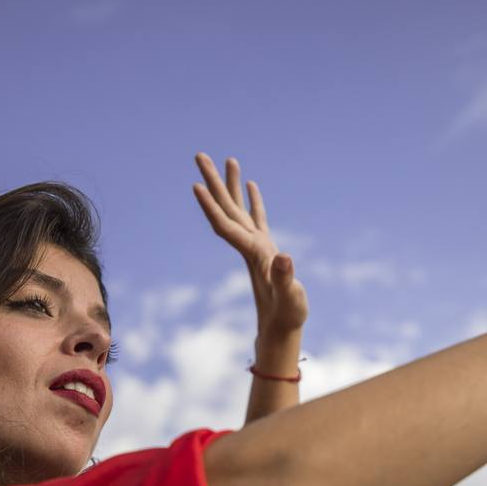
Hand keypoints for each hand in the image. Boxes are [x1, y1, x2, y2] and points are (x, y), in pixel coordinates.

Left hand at [192, 152, 307, 336]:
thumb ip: (285, 278)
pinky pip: (257, 218)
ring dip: (231, 184)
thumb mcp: (290, 297)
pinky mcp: (267, 249)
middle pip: (225, 209)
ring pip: (239, 208)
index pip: (225, 226)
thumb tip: (283, 257)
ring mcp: (257, 246)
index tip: (196, 185)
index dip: (211, 206)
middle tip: (199, 155)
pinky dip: (253, 201)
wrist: (280, 330)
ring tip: (228, 158)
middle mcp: (249, 246)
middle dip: (212, 182)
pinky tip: (250, 185)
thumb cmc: (287, 315)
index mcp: (252, 253)